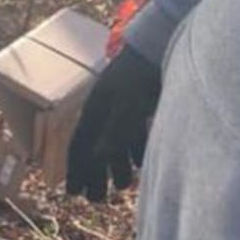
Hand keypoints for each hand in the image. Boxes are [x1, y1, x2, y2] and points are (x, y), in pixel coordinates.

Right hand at [66, 45, 161, 201]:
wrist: (166, 41)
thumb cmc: (144, 72)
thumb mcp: (129, 103)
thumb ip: (115, 132)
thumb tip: (96, 159)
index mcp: (95, 108)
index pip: (79, 145)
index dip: (75, 169)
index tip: (73, 192)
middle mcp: (107, 109)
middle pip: (95, 148)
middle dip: (95, 174)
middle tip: (96, 199)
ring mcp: (125, 106)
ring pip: (115, 143)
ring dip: (116, 166)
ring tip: (122, 186)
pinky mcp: (144, 104)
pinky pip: (134, 133)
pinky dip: (135, 150)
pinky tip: (142, 163)